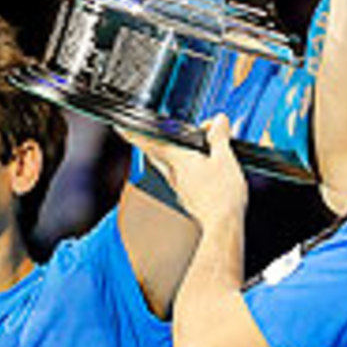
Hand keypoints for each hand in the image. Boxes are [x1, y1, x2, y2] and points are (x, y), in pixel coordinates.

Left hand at [120, 114, 246, 227]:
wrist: (222, 224)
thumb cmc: (221, 195)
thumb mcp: (224, 158)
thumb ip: (218, 137)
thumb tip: (218, 122)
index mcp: (178, 160)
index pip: (150, 143)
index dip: (135, 134)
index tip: (122, 129)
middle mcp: (173, 175)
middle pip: (155, 156)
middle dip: (150, 145)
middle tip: (145, 137)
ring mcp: (179, 188)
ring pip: (167, 167)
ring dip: (168, 156)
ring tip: (177, 148)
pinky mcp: (187, 198)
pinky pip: (179, 179)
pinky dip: (181, 170)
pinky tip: (193, 169)